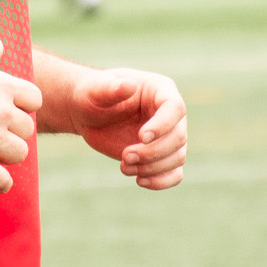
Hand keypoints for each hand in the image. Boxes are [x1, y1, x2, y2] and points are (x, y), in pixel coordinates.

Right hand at [0, 38, 40, 193]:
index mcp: (2, 85)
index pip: (34, 101)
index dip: (22, 108)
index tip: (5, 113)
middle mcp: (0, 112)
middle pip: (28, 130)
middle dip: (12, 133)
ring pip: (19, 154)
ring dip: (6, 156)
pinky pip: (3, 181)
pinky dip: (1, 183)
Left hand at [67, 67, 185, 189]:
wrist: (88, 113)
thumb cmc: (93, 94)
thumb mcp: (96, 89)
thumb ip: (111, 87)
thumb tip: (129, 86)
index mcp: (160, 90)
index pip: (175, 108)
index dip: (163, 125)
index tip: (141, 137)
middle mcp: (170, 114)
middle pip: (178, 137)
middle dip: (152, 152)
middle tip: (124, 156)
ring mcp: (168, 136)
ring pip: (177, 157)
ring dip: (152, 167)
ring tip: (124, 166)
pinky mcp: (161, 155)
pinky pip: (175, 173)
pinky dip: (161, 181)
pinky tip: (139, 180)